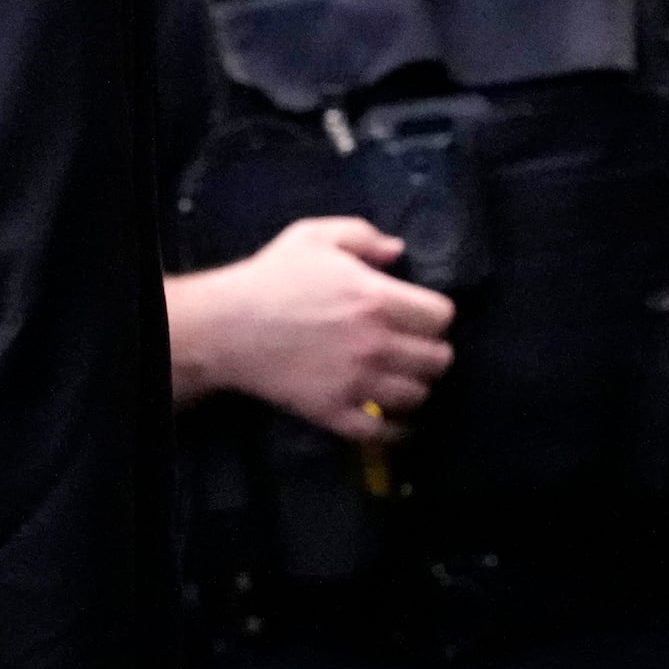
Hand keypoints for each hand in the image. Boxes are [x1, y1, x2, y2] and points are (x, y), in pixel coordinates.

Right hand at [164, 216, 454, 438]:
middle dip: (430, 351)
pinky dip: (395, 429)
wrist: (226, 326)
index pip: (442, 316)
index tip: (420, 315)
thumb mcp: (314, 236)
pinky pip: (383, 432)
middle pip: (438, 359)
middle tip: (413, 347)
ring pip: (418, 395)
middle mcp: (377, 345)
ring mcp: (357, 383)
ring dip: (414, 386)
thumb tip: (398, 251)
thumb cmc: (271, 278)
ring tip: (400, 378)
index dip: (435, 314)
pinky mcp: (335, 412)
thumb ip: (363, 236)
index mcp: (378, 299)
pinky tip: (392, 418)